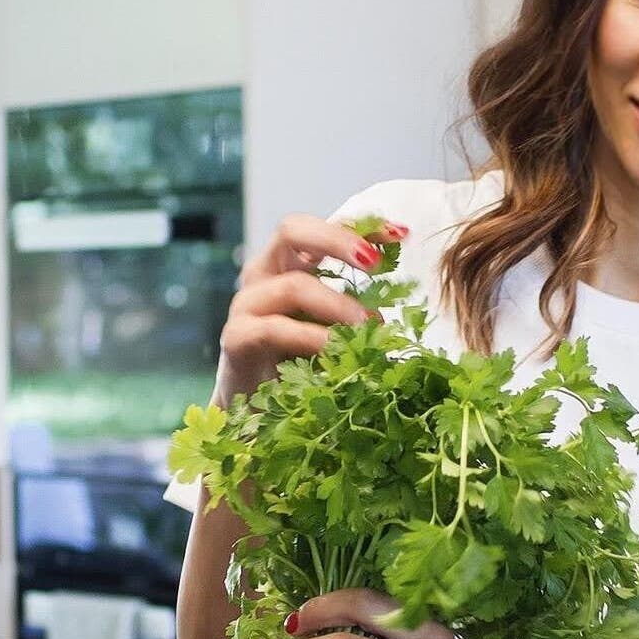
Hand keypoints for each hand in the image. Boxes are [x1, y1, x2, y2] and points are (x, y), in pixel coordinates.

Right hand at [215, 213, 407, 401]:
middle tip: (375, 264)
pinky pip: (275, 329)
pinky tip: (336, 349)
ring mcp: (247, 303)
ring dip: (338, 304)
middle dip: (339, 239)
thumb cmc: (302, 365)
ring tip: (370, 325)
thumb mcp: (336, 330)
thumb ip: (357, 310)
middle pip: (292, 230)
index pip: (324, 228)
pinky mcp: (236, 337)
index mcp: (288, 264)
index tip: (402, 234)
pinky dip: (311, 337)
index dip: (362, 226)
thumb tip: (398, 308)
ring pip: (293, 285)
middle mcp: (264, 274)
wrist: (259, 413)